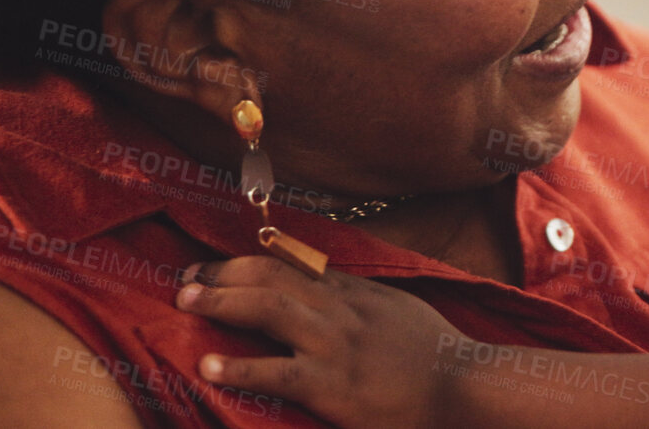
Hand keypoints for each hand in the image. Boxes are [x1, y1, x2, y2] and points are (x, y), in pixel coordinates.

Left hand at [175, 257, 460, 428]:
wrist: (465, 387)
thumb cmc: (436, 355)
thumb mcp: (396, 310)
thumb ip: (358, 299)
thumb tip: (326, 288)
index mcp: (354, 292)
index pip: (290, 264)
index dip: (244, 262)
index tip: (212, 266)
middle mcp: (340, 310)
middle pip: (271, 276)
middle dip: (223, 273)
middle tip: (184, 278)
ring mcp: (335, 345)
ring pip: (269, 309)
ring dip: (222, 302)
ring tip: (185, 300)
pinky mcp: (332, 384)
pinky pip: (276, 372)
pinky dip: (239, 368)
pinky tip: (206, 367)